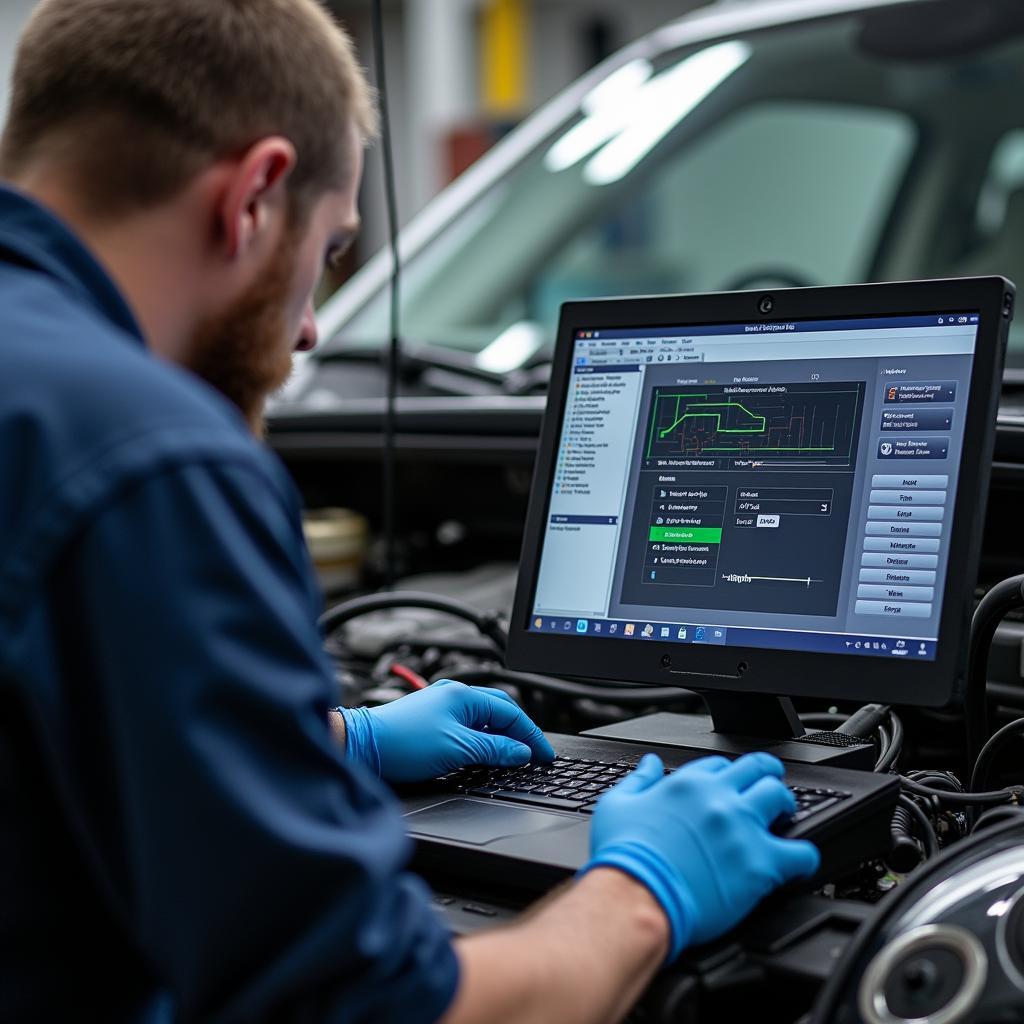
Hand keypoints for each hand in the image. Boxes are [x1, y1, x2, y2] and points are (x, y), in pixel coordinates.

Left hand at [339, 679, 554, 783]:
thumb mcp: (458, 749)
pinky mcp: (431, 719)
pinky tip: (484, 752)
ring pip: (484, 718)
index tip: (543, 755)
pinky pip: (468, 725)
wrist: (363, 746)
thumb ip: (494, 749)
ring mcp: (442, 705)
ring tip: (512, 756)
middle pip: (500, 710)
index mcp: (465, 695)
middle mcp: (454, 695)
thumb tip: (520, 752)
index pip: (512, 713)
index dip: (531, 736)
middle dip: (519, 731)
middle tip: (533, 754)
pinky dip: (482, 737)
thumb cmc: (404, 742)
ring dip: (500, 735)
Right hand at [583, 752, 819, 960]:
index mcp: (688, 785)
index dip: (726, 775)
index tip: (727, 787)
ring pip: (781, 798)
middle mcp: (719, 799)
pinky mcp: (760, 863)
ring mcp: (742, 829)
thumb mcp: (618, 805)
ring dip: (784, 805)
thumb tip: (649, 763)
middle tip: (768, 789)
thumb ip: (639, 779)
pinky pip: (801, 853)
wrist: (638, 897)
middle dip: (766, 776)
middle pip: (758, 770)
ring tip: (784, 817)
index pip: (720, 766)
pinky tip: (799, 863)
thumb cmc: (626, 858)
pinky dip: (805, 857)